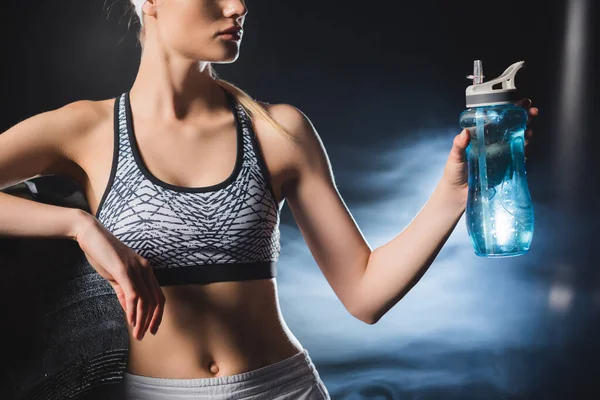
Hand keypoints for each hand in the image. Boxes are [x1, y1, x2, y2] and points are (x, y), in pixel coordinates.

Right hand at [74, 215, 165, 339]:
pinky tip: (130, 321)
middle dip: (152, 320)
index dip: (158, 314)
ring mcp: (136, 269)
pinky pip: (134, 295)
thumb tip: (130, 310)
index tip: (152, 328)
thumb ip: (124, 292)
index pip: (159, 295)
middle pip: (156, 300)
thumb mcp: (116, 276)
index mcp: (146, 269)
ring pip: (145, 301)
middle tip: (145, 335)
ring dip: (142, 320)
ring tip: (137, 333)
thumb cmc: (103, 254)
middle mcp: (145, 268)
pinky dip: (134, 311)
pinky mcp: (124, 270)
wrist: (90, 235)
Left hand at [441, 98, 538, 194]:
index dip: (508, 110)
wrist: (458, 195)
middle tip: (531, 111)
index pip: (497, 119)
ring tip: (529, 129)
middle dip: (524, 117)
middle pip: (512, 126)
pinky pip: (520, 156)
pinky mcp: (506, 166)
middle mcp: (493, 143)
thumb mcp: (455, 157)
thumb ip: (459, 145)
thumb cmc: (454, 173)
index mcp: (481, 136)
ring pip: (518, 138)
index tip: (518, 102)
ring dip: (526, 131)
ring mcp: (501, 154)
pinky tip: (527, 145)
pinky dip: (526, 149)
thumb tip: (464, 133)